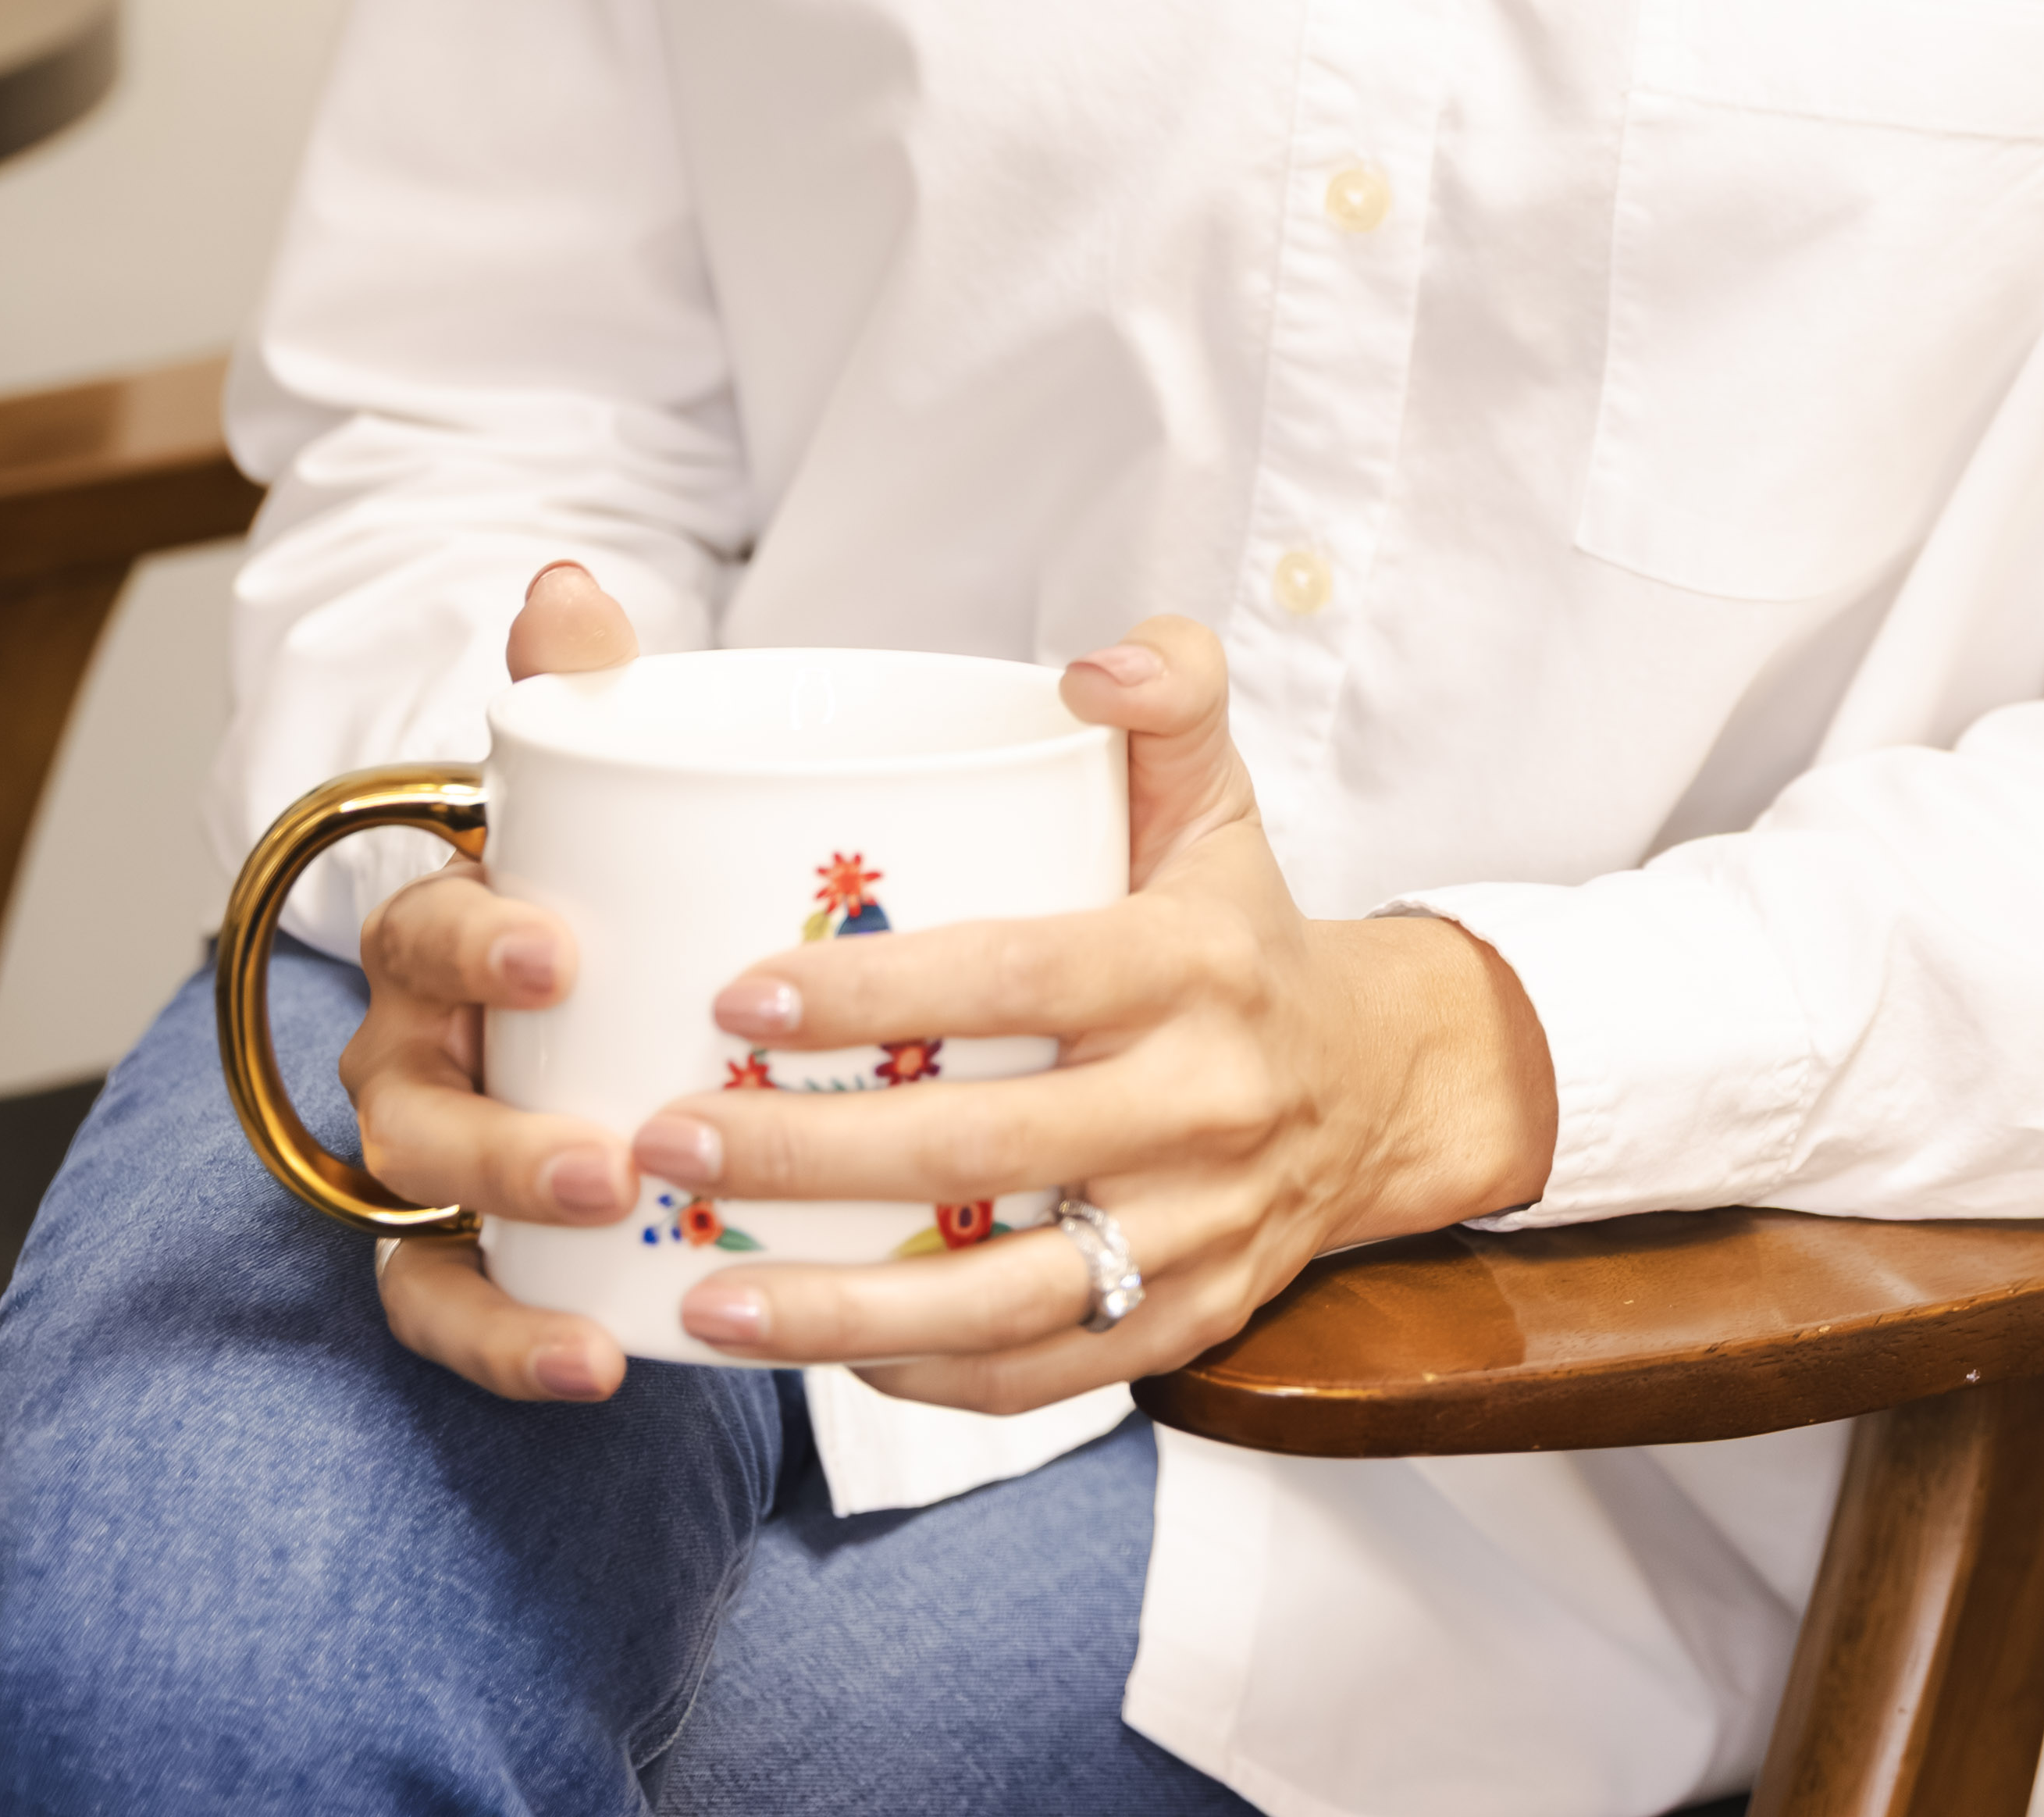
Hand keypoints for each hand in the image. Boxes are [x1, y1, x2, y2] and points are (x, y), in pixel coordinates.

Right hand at [345, 561, 646, 1404]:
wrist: (582, 976)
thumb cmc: (597, 879)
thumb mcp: (599, 789)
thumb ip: (582, 695)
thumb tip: (566, 584)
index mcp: (440, 935)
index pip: (425, 931)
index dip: (478, 941)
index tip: (558, 952)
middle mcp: (410, 1051)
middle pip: (410, 1107)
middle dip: (497, 1139)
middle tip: (604, 1157)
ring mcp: (429, 1160)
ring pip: (420, 1220)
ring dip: (503, 1256)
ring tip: (608, 1285)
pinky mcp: (464, 1249)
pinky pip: (452, 1308)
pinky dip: (509, 1343)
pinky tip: (602, 1363)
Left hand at [630, 615, 1557, 1409]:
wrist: (1377, 1086)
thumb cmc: (1240, 925)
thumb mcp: (1218, 794)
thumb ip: (1169, 690)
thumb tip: (1087, 663)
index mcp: (1195, 963)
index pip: (1020, 975)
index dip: (878, 992)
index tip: (738, 995)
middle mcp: (1202, 1103)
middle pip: (985, 1146)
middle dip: (808, 1153)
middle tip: (666, 1137)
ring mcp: (1197, 1231)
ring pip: (1003, 1295)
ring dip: (840, 1310)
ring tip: (702, 1296)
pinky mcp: (1188, 1322)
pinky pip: (1044, 1373)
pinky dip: (926, 1380)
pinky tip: (815, 1357)